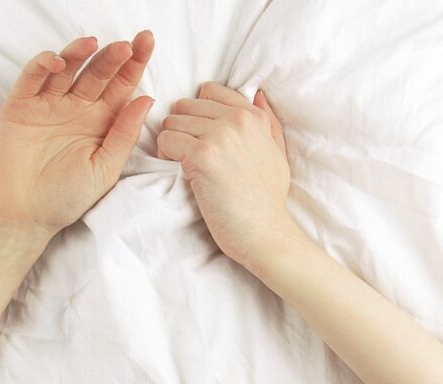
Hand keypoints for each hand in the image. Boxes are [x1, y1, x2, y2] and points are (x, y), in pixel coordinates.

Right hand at [0, 32, 154, 240]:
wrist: (23, 217)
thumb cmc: (65, 198)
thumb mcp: (104, 169)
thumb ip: (124, 134)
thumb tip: (146, 99)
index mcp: (99, 123)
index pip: (121, 87)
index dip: (134, 65)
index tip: (147, 43)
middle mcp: (75, 109)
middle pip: (98, 73)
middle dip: (114, 56)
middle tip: (128, 44)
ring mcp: (48, 105)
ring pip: (67, 69)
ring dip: (80, 53)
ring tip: (94, 44)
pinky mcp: (20, 106)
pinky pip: (32, 78)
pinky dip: (44, 65)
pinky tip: (59, 63)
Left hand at [156, 82, 293, 268]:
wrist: (266, 233)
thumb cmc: (269, 200)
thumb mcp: (277, 152)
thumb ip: (268, 122)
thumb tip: (258, 94)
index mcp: (254, 116)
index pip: (209, 90)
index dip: (198, 114)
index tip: (202, 137)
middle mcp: (237, 119)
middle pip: (185, 106)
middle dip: (182, 129)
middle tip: (190, 155)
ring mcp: (219, 135)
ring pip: (171, 122)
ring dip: (172, 144)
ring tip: (186, 167)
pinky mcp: (202, 155)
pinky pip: (165, 141)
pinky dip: (165, 158)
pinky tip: (182, 174)